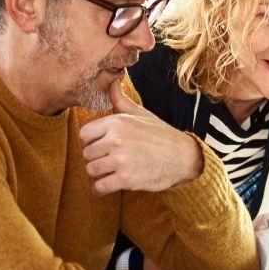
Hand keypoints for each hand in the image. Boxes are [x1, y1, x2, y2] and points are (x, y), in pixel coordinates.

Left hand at [79, 79, 202, 194]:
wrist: (184, 158)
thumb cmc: (161, 135)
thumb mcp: (141, 113)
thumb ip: (120, 99)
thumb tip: (112, 80)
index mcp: (117, 122)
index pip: (84, 135)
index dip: (91, 142)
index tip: (102, 147)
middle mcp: (117, 139)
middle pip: (86, 154)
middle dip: (96, 159)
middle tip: (110, 161)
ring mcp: (121, 160)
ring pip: (91, 170)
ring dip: (99, 174)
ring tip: (112, 172)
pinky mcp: (126, 179)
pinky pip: (99, 187)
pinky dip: (101, 189)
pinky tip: (110, 184)